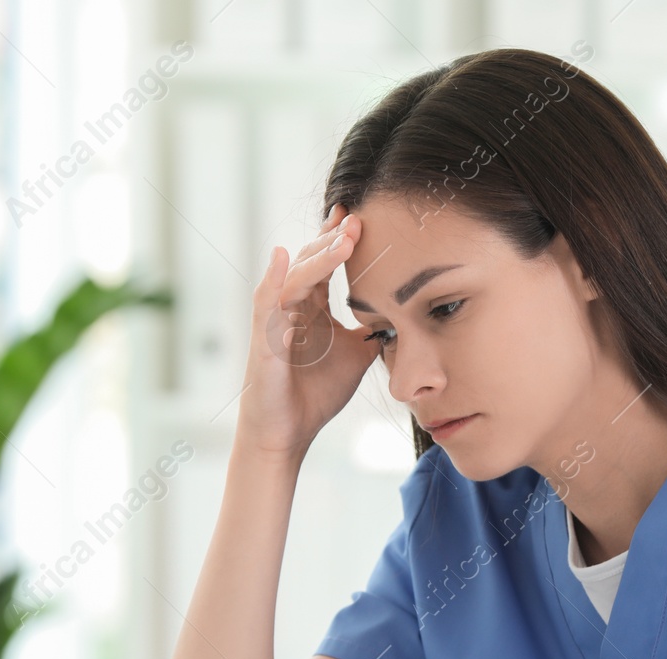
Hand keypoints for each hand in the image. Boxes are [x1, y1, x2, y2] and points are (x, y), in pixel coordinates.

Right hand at [237, 202, 378, 458]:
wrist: (289, 433)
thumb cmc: (315, 395)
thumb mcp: (356, 355)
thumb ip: (372, 331)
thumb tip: (402, 315)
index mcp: (310, 308)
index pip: (324, 265)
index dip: (339, 240)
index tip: (361, 217)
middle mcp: (290, 307)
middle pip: (309, 262)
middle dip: (332, 240)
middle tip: (357, 218)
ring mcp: (274, 322)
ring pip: (294, 278)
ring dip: (317, 257)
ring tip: (342, 239)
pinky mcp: (264, 341)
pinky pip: (266, 305)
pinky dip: (274, 280)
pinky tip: (283, 257)